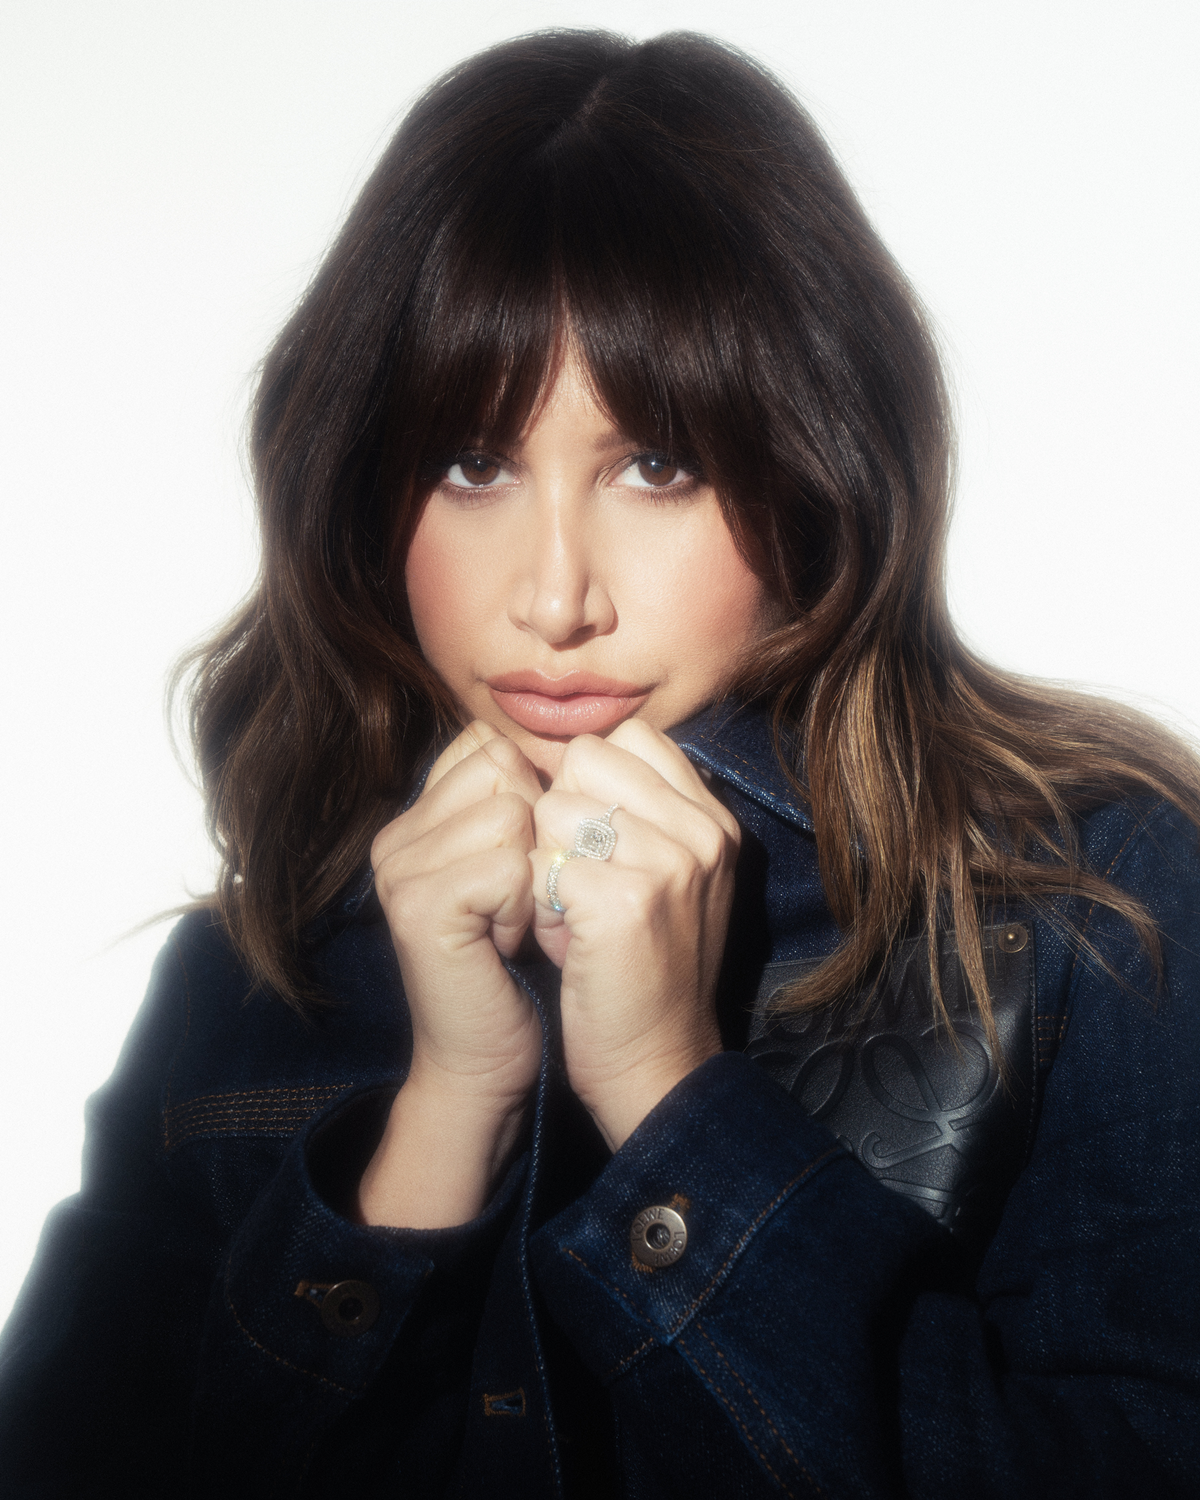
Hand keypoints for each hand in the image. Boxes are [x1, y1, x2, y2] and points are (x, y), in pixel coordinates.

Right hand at [359, 722, 543, 1226]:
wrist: (490, 1061)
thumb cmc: (527, 966)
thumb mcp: (527, 869)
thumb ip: (530, 802)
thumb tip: (580, 743)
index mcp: (421, 816)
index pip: (493, 744)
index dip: (538, 797)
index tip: (531, 867)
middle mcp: (399, 832)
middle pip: (505, 767)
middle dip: (540, 834)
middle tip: (524, 901)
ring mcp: (400, 866)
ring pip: (512, 811)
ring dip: (537, 873)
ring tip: (516, 923)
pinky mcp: (419, 904)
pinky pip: (508, 865)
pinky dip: (525, 907)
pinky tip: (505, 945)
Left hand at [529, 719, 738, 1149]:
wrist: (659, 1067)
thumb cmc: (645, 971)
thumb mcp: (669, 878)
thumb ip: (640, 810)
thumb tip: (565, 753)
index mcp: (713, 818)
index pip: (628, 736)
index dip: (586, 781)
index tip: (592, 842)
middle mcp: (701, 831)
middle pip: (583, 760)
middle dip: (562, 819)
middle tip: (582, 885)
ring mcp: (669, 863)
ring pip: (553, 808)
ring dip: (547, 865)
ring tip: (575, 916)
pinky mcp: (626, 902)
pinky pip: (541, 864)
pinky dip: (539, 909)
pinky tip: (566, 944)